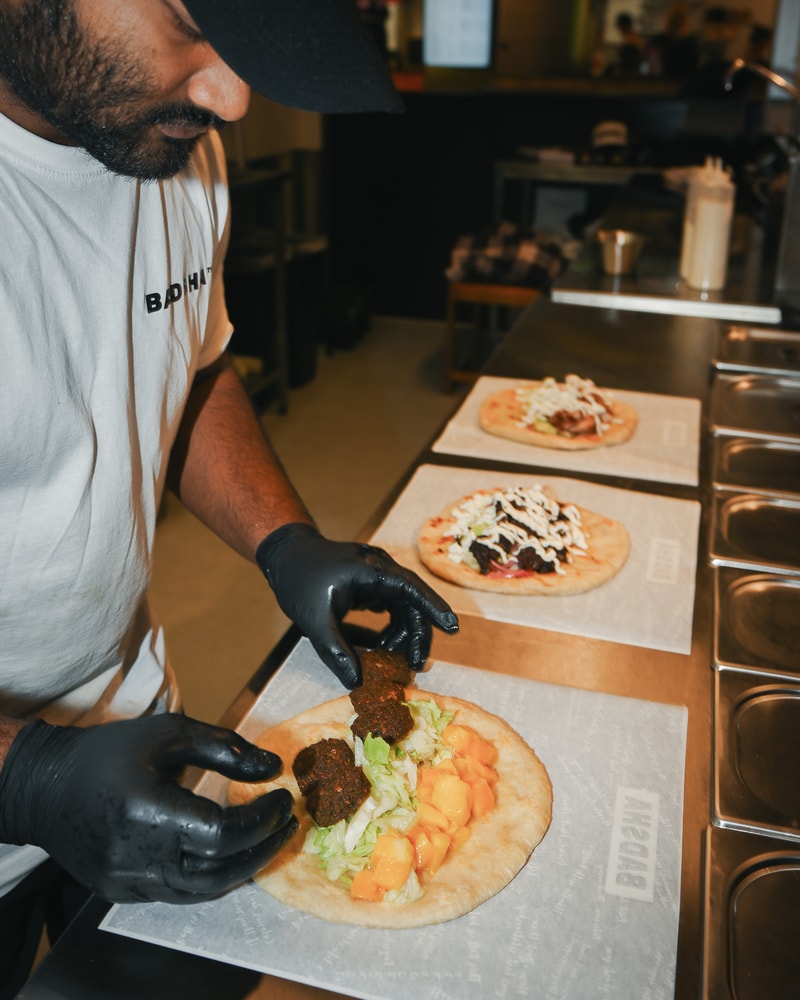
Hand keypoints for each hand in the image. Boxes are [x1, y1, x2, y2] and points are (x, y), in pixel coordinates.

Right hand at [0, 714, 296, 903]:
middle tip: (288, 823)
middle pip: (219, 868)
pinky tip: (231, 854)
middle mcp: (136, 853)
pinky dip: (211, 878)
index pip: (222, 833)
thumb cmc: (110, 752)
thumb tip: (274, 766)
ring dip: (243, 867)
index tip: (282, 799)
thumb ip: (225, 748)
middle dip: (263, 846)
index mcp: (147, 809)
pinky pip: (177, 894)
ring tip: (269, 839)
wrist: (46, 786)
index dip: (261, 820)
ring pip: (201, 889)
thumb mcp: (170, 733)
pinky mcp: (121, 891)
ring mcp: (126, 879)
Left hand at [256, 523, 457, 686]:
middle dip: (416, 635)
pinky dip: (390, 628)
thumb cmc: (299, 582)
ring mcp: (377, 576)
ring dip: (401, 634)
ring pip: (403, 607)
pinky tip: (382, 647)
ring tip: (390, 659)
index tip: (452, 628)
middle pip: (412, 603)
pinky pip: (391, 607)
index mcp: (371, 571)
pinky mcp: (372, 585)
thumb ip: (336, 651)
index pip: (411, 589)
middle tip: (414, 666)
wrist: (286, 556)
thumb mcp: (314, 621)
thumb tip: (357, 683)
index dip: (433, 608)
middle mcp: (380, 570)